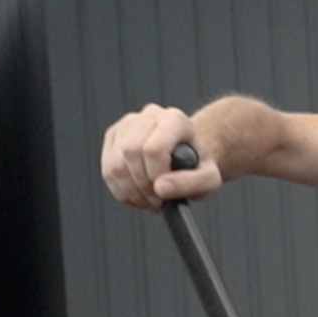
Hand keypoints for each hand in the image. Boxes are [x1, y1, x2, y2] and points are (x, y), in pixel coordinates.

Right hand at [99, 103, 218, 208]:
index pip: (154, 148)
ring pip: (115, 163)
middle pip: (130, 152)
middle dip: (142, 185)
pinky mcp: (114, 136)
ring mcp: (128, 124)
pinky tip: (137, 195)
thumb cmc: (199, 167)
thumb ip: (193, 183)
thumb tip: (160, 188)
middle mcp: (149, 115)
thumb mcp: (210, 179)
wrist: (187, 158)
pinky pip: (107, 170)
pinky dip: (120, 190)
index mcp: (175, 119)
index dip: (156, 176)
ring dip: (130, 191)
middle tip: (157, 201)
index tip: (165, 193)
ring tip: (149, 200)